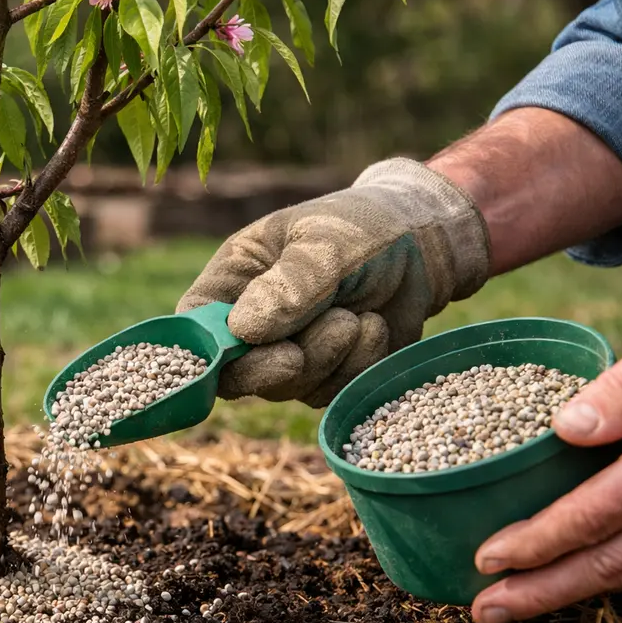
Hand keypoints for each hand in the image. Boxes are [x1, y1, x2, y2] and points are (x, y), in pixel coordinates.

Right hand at [177, 158, 490, 406]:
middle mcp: (251, 322)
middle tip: (341, 325)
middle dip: (289, 361)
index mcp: (233, 279)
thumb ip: (289, 286)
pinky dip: (358, 368)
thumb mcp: (328, 244)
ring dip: (332, 359)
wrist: (425, 245)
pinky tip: (377, 329)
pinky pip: (329, 394)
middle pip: (239, 373)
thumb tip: (242, 331)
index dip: (209, 349)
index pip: (196, 326)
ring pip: (288, 389)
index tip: (247, 350)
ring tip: (364, 316)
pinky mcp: (325, 374)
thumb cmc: (365, 229)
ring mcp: (285, 352)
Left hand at [471, 325, 621, 622]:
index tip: (487, 559)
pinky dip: (605, 571)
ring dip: (571, 589)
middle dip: (543, 591)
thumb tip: (568, 427)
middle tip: (485, 610)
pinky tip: (564, 573)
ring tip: (512, 601)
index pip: (596, 517)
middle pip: (611, 563)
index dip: (539, 543)